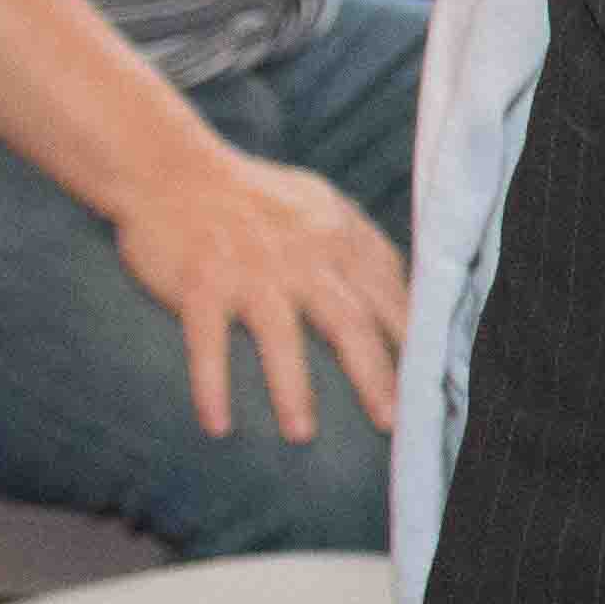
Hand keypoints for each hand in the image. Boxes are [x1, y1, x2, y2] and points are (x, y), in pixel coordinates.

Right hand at [106, 138, 407, 445]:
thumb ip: (363, 247)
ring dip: (291, 387)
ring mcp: (248, 270)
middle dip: (374, 375)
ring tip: (302, 434)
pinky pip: (206, 342)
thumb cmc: (252, 197)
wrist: (170, 169)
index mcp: (337, 238)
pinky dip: (211, 385)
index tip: (434, 384)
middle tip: (392, 423)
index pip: (390, 295)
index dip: (414, 340)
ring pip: (279, 335)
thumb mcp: (321, 206)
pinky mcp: (198, 283)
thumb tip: (410, 292)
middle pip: (348, 321)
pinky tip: (217, 425)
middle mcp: (300, 256)